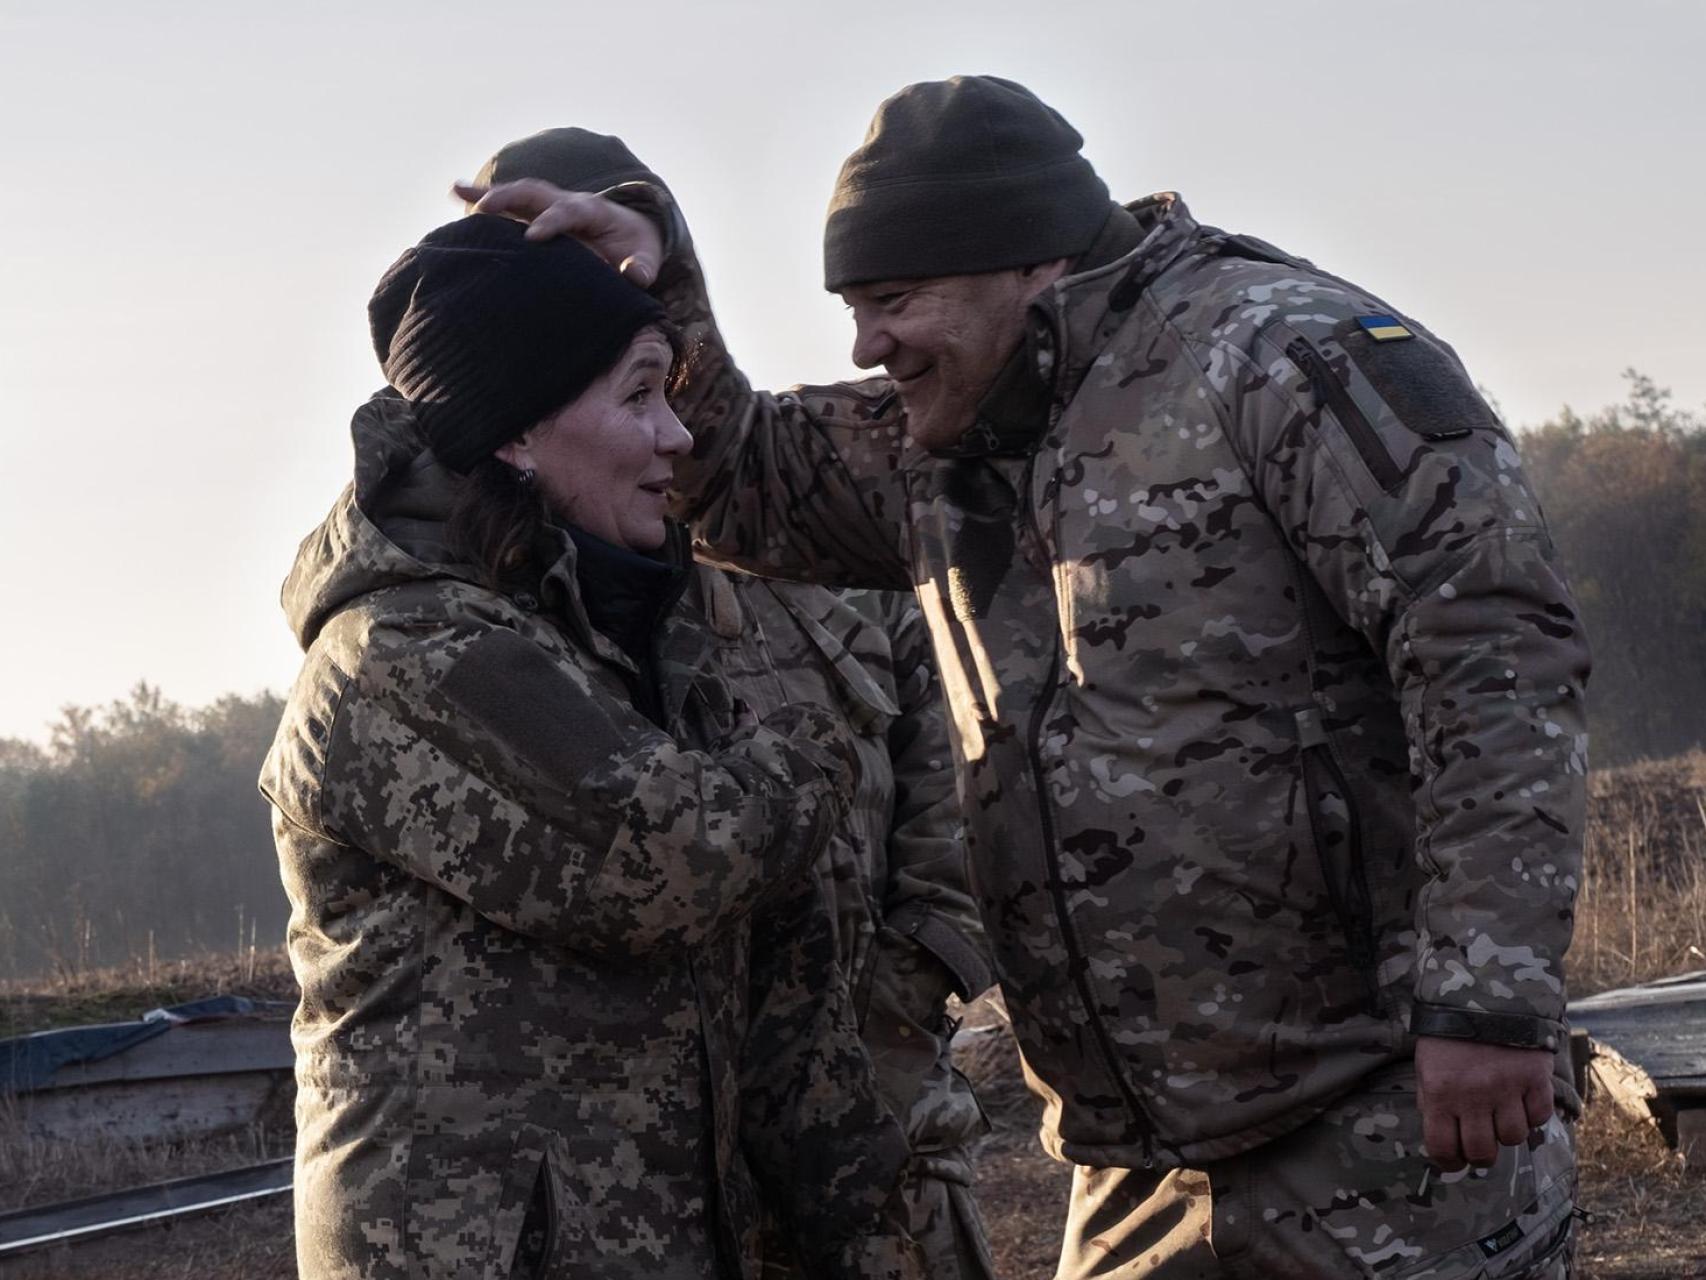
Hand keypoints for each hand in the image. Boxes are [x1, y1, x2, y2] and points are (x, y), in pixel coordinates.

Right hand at [452, 178, 663, 286]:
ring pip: (516, 194)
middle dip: (510, 199)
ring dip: (487, 193)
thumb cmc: (635, 247)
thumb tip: (634, 276)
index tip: (532, 237)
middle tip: (485, 211)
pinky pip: (508, 203)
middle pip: (534, 192)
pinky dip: (482, 197)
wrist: (630, 231)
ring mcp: (549, 204)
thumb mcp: (645, 256)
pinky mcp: (536, 212)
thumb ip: (641, 266)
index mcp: (591, 210)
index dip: (552, 222)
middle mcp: (566, 200)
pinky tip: (454, 192)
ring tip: (455, 189)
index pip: (568, 211)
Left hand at [1414, 1035, 1553, 1171]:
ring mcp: (1507, 1087)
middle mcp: (1473, 1095)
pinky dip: (1532, 1114)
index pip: (1443, 1148)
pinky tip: (1521, 1100)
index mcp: (1440, 1093)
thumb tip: (1443, 1141)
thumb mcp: (1427, 1067)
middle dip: (1480, 1154)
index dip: (1449, 1162)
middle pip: (1482, 1152)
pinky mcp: (1534, 1078)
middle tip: (1481, 1141)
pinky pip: (1539, 1116)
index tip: (1454, 1160)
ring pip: (1514, 1138)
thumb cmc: (1448, 1037)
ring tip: (1500, 1113)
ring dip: (1506, 1131)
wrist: (1482, 995)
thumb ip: (1432, 1103)